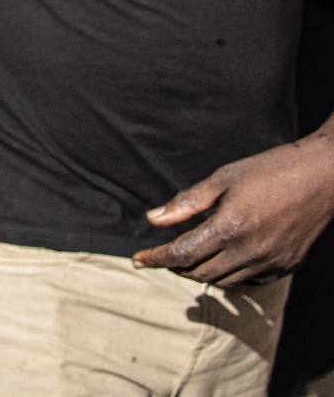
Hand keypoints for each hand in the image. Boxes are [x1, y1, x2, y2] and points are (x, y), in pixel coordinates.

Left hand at [135, 130, 333, 284]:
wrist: (324, 176)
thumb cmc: (270, 170)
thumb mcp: (223, 178)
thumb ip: (187, 202)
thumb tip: (154, 219)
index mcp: (230, 228)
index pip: (181, 255)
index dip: (156, 258)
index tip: (137, 260)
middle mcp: (250, 252)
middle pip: (200, 273)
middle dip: (175, 267)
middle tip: (161, 256)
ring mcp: (271, 262)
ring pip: (224, 281)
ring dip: (200, 273)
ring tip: (187, 259)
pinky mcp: (287, 265)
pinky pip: (249, 280)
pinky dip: (228, 274)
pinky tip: (220, 260)